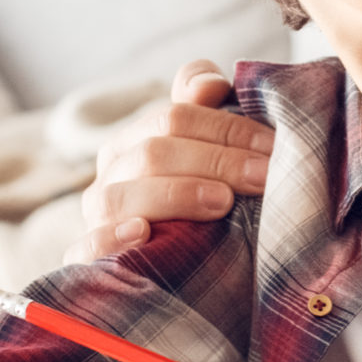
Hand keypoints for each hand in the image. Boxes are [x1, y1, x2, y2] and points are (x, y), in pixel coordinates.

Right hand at [68, 60, 275, 263]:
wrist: (186, 276)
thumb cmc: (204, 201)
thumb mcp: (212, 154)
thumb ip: (207, 108)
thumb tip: (209, 85)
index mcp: (137, 138)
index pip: (176, 117)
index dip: (227, 129)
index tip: (272, 149)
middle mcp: (113, 172)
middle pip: (154, 153)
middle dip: (215, 161)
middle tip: (262, 178)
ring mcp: (98, 216)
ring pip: (121, 196)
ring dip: (175, 195)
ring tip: (222, 202)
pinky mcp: (88, 259)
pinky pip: (88, 246)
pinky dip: (112, 238)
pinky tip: (143, 233)